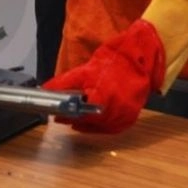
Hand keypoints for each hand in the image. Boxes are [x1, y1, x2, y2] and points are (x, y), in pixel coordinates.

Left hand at [43, 19, 165, 133]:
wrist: (140, 59)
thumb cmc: (113, 61)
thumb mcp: (86, 69)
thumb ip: (67, 82)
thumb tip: (47, 89)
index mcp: (101, 92)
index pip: (78, 107)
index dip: (65, 111)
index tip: (54, 112)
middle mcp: (113, 105)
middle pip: (87, 119)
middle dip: (73, 118)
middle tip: (61, 117)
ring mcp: (123, 113)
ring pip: (98, 126)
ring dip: (84, 124)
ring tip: (72, 121)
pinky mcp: (129, 118)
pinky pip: (110, 128)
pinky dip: (98, 127)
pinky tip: (88, 124)